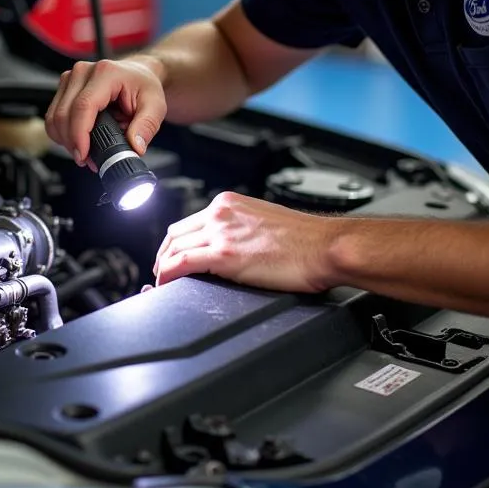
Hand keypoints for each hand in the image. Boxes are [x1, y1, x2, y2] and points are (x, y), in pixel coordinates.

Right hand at [44, 57, 165, 166]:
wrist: (138, 73)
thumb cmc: (144, 86)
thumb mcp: (156, 106)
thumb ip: (147, 126)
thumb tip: (135, 146)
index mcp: (106, 73)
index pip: (83, 106)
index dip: (79, 134)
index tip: (84, 155)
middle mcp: (83, 72)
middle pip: (64, 114)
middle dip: (72, 144)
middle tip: (89, 161)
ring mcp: (70, 78)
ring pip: (54, 117)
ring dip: (65, 141)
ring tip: (85, 152)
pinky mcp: (64, 87)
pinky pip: (53, 116)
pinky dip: (62, 133)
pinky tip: (77, 140)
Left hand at [151, 191, 338, 293]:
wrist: (326, 247)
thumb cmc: (307, 241)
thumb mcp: (264, 223)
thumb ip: (242, 228)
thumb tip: (232, 246)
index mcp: (230, 203)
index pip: (190, 222)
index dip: (175, 242)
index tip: (172, 255)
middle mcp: (221, 213)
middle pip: (176, 233)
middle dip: (164, 253)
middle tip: (162, 271)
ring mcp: (221, 232)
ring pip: (174, 247)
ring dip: (163, 265)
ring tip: (162, 281)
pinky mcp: (225, 254)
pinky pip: (182, 262)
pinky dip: (168, 273)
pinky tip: (166, 283)